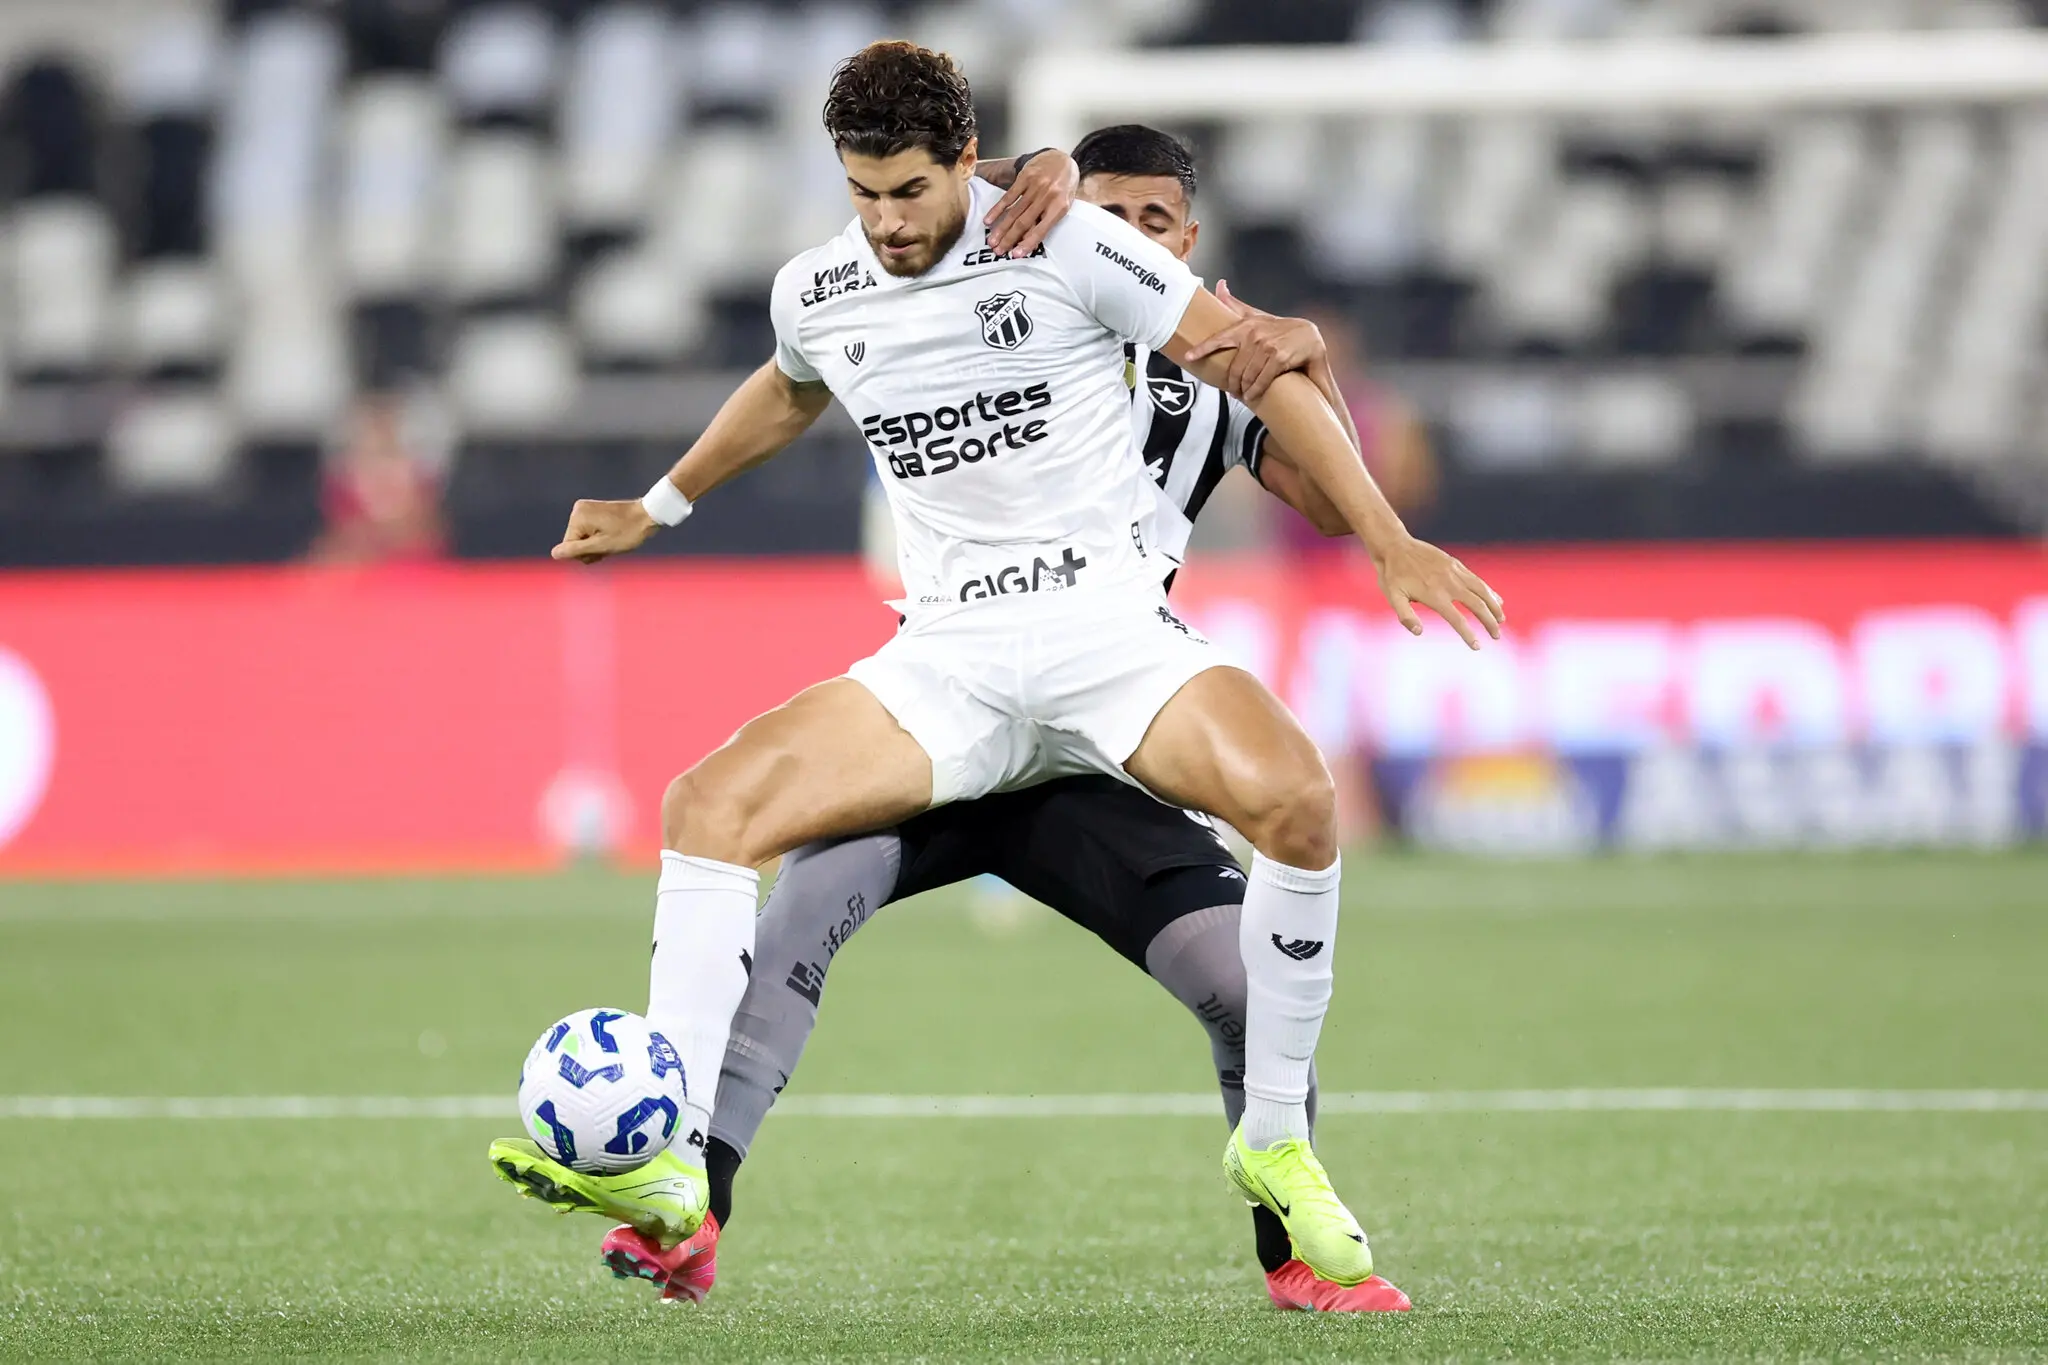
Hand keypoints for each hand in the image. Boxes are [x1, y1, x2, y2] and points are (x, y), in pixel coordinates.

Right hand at [551, 499, 658, 563]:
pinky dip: (598, 537)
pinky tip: (611, 536)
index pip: (569, 546)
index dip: (586, 553)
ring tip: (613, 540)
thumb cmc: (627, 532)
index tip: (603, 548)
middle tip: (610, 545)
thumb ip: (576, 550)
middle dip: (591, 548)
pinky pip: (589, 531)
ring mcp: (585, 508)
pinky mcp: (593, 510)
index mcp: (578, 517)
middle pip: (574, 541)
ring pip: (582, 538)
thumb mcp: (602, 546)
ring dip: (596, 544)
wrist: (648, 515)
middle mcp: (578, 510)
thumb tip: (554, 554)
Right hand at [984, 149, 1077, 257]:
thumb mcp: (1064, 204)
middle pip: (1024, 222)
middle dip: (1010, 238)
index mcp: (1060, 206)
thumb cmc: (1064, 186)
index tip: (1016, 254)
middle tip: (998, 251)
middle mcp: (1047, 196)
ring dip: (1001, 228)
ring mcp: (1035, 186)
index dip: (1028, 243)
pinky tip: (989, 220)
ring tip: (992, 241)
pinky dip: (998, 209)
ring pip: (1014, 211)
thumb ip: (1049, 219)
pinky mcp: (1024, 177)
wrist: (1062, 158)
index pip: (1041, 229)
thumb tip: (1028, 239)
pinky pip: (1009, 196)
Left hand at [1180, 280, 1326, 403]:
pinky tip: (1252, 396)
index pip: (1219, 338)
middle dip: (1232, 383)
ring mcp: (1267, 346)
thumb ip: (1236, 305)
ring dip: (1243, 389)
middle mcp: (1254, 334)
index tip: (1189, 358)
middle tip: (1232, 392)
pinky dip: (1255, 390)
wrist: (1310, 337)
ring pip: (1247, 375)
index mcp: (1246, 326)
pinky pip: (1261, 380)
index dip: (1202, 349)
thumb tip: (1220, 285)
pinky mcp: (1279, 358)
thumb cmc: (1280, 329)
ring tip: (1242, 395)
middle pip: (1234, 367)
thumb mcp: (1257, 316)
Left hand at [1375, 535, 1505, 649]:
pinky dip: (1489, 591)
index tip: (1477, 647)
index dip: (1469, 635)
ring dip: (1495, 606)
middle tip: (1496, 636)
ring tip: (1501, 620)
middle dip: (1489, 622)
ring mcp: (1454, 572)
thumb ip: (1405, 616)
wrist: (1395, 546)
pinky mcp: (1456, 564)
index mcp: (1435, 596)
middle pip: (1477, 606)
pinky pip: (1477, 580)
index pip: (1457, 620)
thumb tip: (1419, 632)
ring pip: (1482, 591)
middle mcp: (1449, 584)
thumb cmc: (1392, 575)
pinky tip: (1496, 599)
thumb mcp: (1393, 597)